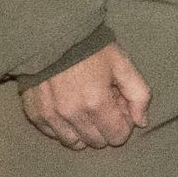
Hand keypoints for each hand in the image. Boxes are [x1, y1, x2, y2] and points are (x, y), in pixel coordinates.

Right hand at [22, 41, 152, 149]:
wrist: (52, 33)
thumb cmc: (92, 49)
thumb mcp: (122, 64)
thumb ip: (139, 95)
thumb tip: (141, 122)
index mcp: (97, 103)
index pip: (117, 137)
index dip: (122, 123)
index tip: (118, 106)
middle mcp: (72, 114)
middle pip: (97, 142)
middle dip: (104, 127)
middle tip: (102, 104)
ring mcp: (51, 116)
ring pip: (74, 143)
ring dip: (83, 131)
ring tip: (84, 108)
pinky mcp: (35, 114)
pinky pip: (54, 134)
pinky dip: (63, 127)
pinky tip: (66, 108)